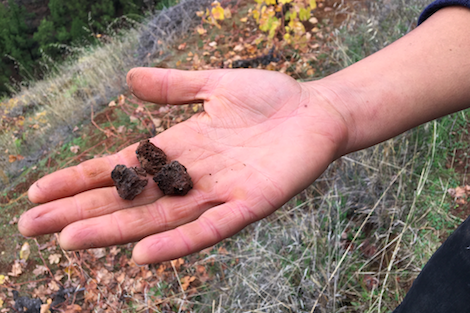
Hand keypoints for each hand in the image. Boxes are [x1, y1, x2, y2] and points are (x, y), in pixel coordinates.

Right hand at [19, 68, 347, 263]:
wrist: (318, 110)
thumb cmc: (270, 98)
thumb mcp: (214, 85)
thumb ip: (175, 87)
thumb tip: (128, 81)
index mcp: (180, 149)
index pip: (120, 169)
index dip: (79, 179)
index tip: (38, 190)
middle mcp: (192, 176)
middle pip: (129, 199)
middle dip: (81, 212)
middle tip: (32, 228)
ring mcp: (221, 192)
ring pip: (160, 217)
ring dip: (117, 231)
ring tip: (71, 240)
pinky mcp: (252, 202)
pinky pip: (211, 227)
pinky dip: (179, 242)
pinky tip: (143, 255)